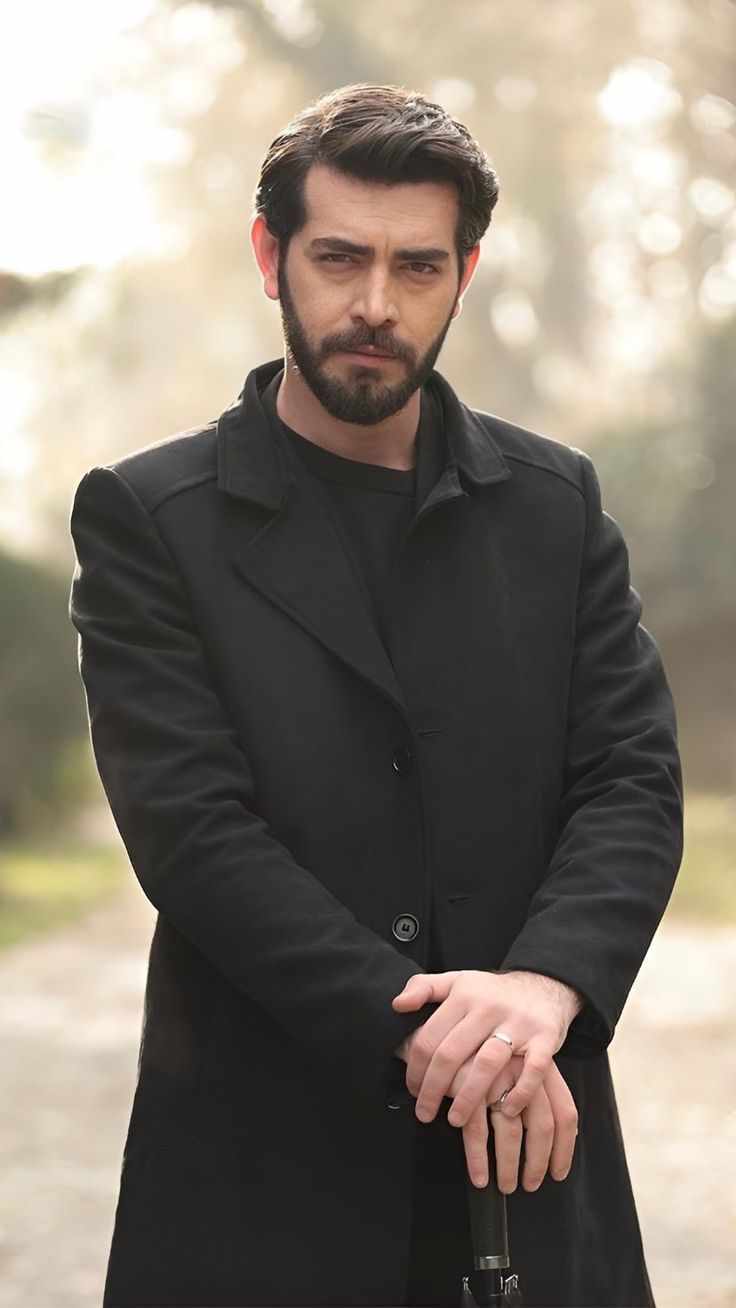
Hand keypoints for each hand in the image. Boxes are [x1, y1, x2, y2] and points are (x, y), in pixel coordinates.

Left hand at [392, 968, 581, 1127]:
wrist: (544, 984)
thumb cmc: (492, 992)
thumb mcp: (456, 981)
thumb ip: (423, 987)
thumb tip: (397, 1005)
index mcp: (463, 996)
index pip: (430, 1037)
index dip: (415, 1068)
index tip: (412, 1090)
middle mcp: (488, 1008)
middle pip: (452, 1054)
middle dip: (433, 1089)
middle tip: (424, 1113)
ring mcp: (518, 1023)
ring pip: (487, 1064)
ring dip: (467, 1097)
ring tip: (454, 1120)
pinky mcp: (545, 1038)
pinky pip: (532, 1070)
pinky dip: (520, 1093)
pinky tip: (505, 1111)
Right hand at [447, 1052, 577, 1191]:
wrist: (446, 1029)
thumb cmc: (485, 1055)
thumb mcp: (520, 1067)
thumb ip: (542, 1097)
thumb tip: (570, 1136)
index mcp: (542, 1066)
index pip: (565, 1112)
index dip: (565, 1148)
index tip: (558, 1173)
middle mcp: (523, 1068)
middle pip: (542, 1125)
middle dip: (537, 1162)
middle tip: (531, 1184)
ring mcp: (496, 1076)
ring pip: (510, 1132)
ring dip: (508, 1166)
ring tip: (506, 1185)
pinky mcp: (467, 1084)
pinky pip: (477, 1131)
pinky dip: (478, 1159)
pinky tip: (479, 1176)